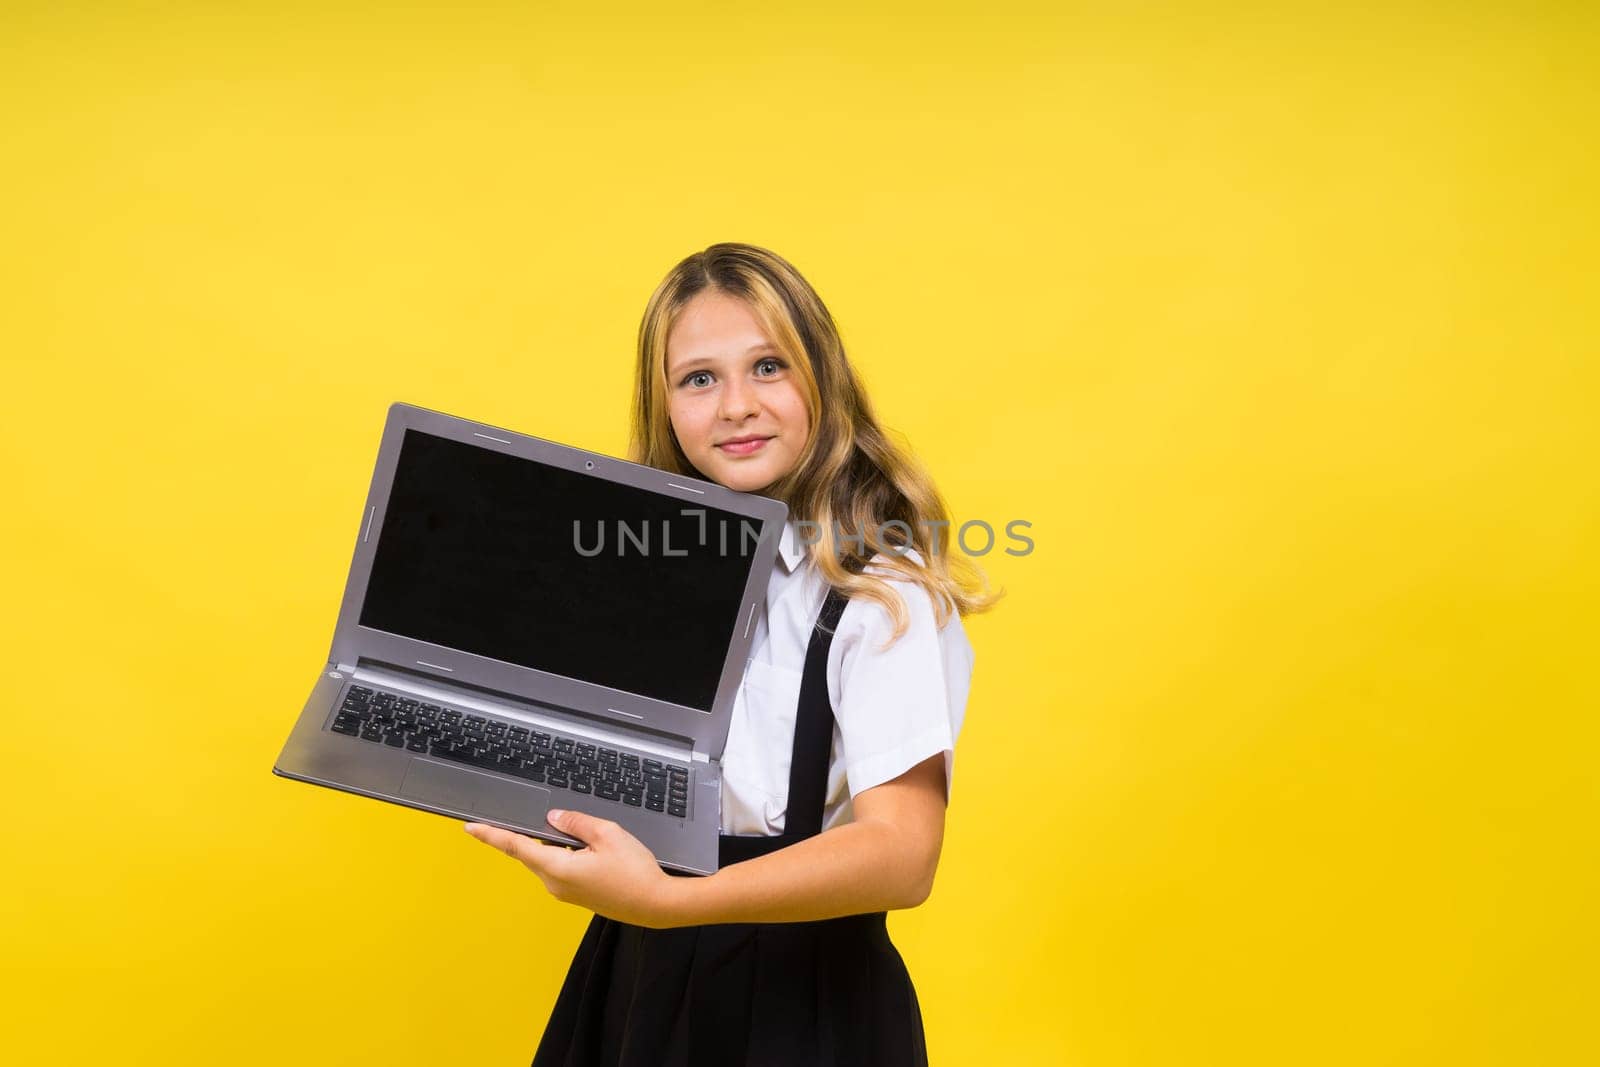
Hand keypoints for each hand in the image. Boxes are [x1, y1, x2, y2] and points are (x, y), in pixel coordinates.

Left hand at [463, 809, 681, 928]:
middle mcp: (554, 884)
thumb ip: (576, 822)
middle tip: (550, 817)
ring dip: (558, 844)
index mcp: (557, 867)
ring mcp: (564, 892)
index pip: (516, 846)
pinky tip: (591, 849)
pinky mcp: (576, 895)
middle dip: (537, 832)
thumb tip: (553, 817)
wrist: (656, 905)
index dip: (491, 835)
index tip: (470, 827)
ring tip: (590, 837)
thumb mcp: (607, 834)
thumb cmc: (635, 871)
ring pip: (548, 859)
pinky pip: (561, 868)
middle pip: (532, 851)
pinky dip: (567, 855)